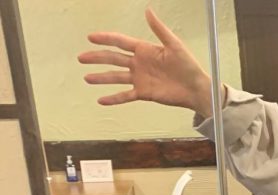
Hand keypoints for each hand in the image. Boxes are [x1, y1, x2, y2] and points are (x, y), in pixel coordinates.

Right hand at [79, 9, 215, 117]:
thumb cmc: (188, 66)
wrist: (196, 89)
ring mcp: (140, 79)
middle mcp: (139, 63)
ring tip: (87, 78)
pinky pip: (126, 96)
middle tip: (81, 58)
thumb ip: (159, 29)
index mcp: (144, 50)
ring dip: (101, 78)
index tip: (90, 38)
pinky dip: (114, 98)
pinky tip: (101, 100)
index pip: (120, 42)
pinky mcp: (144, 93)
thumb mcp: (174, 45)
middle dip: (97, 58)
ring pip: (116, 77)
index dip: (105, 39)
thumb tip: (148, 10)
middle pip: (113, 59)